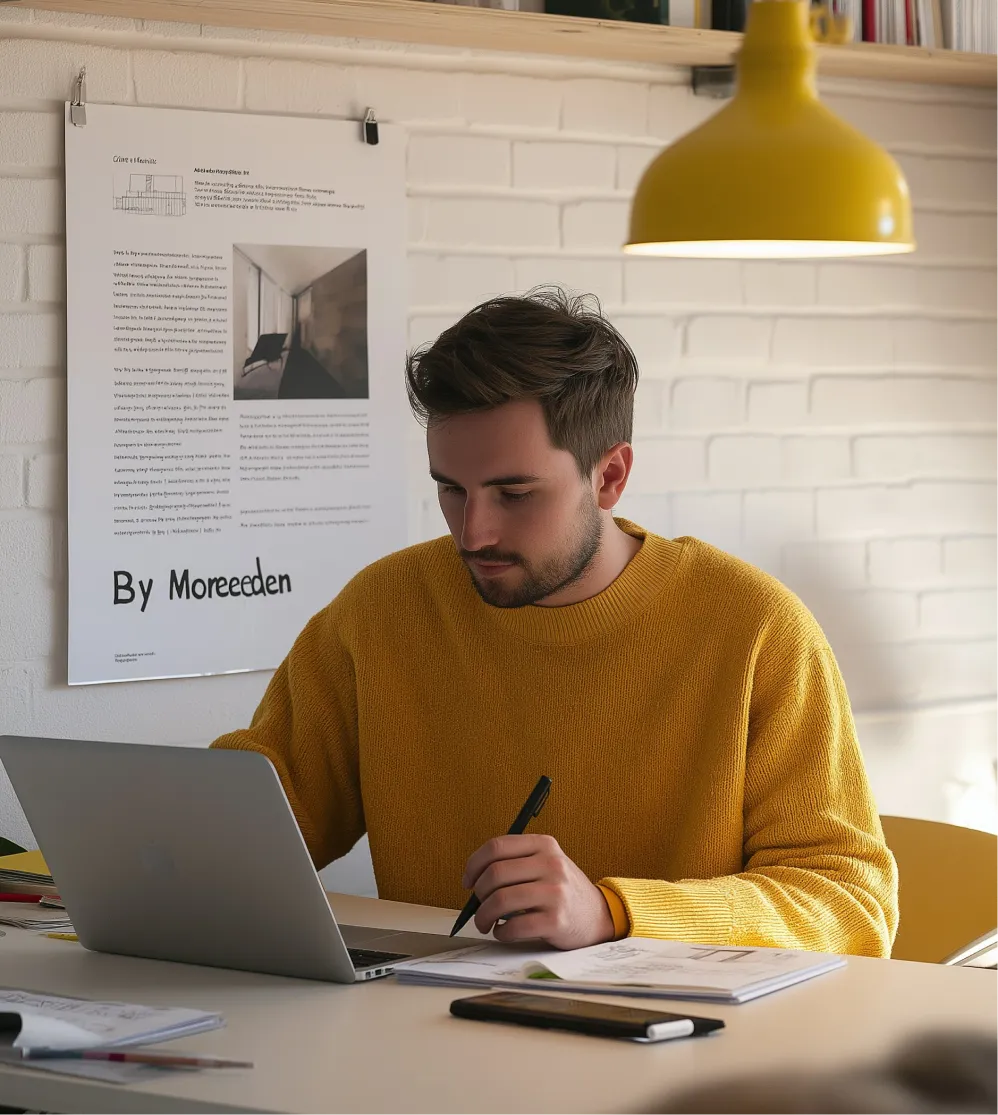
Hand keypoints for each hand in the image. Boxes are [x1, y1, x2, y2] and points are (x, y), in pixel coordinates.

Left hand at [462, 834, 615, 949]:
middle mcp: (551, 864)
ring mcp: (555, 892)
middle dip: (478, 894)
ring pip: (500, 900)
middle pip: (495, 874)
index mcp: (544, 845)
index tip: (468, 880)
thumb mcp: (546, 862)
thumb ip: (516, 862)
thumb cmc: (562, 889)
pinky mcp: (556, 920)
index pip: (496, 846)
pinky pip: (514, 926)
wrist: (598, 915)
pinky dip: (501, 932)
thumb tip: (473, 879)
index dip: (474, 864)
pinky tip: (504, 932)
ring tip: (485, 923)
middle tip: (478, 906)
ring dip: (484, 916)